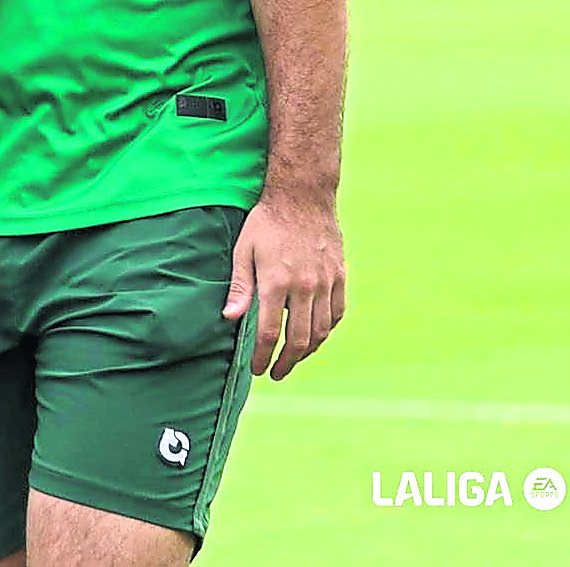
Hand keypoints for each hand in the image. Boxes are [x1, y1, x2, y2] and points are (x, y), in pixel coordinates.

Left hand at [223, 194, 345, 380]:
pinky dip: (327, 330)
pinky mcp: (340, 276)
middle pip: (298, 340)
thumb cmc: (267, 222)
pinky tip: (315, 336)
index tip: (257, 369)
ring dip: (307, 351)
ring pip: (321, 331)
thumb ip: (240, 288)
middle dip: (286, 363)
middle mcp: (304, 287)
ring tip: (293, 359)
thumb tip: (229, 319)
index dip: (263, 356)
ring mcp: (326, 283)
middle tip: (276, 373)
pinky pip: (337, 313)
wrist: (302, 196)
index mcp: (276, 282)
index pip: (270, 333)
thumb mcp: (244, 251)